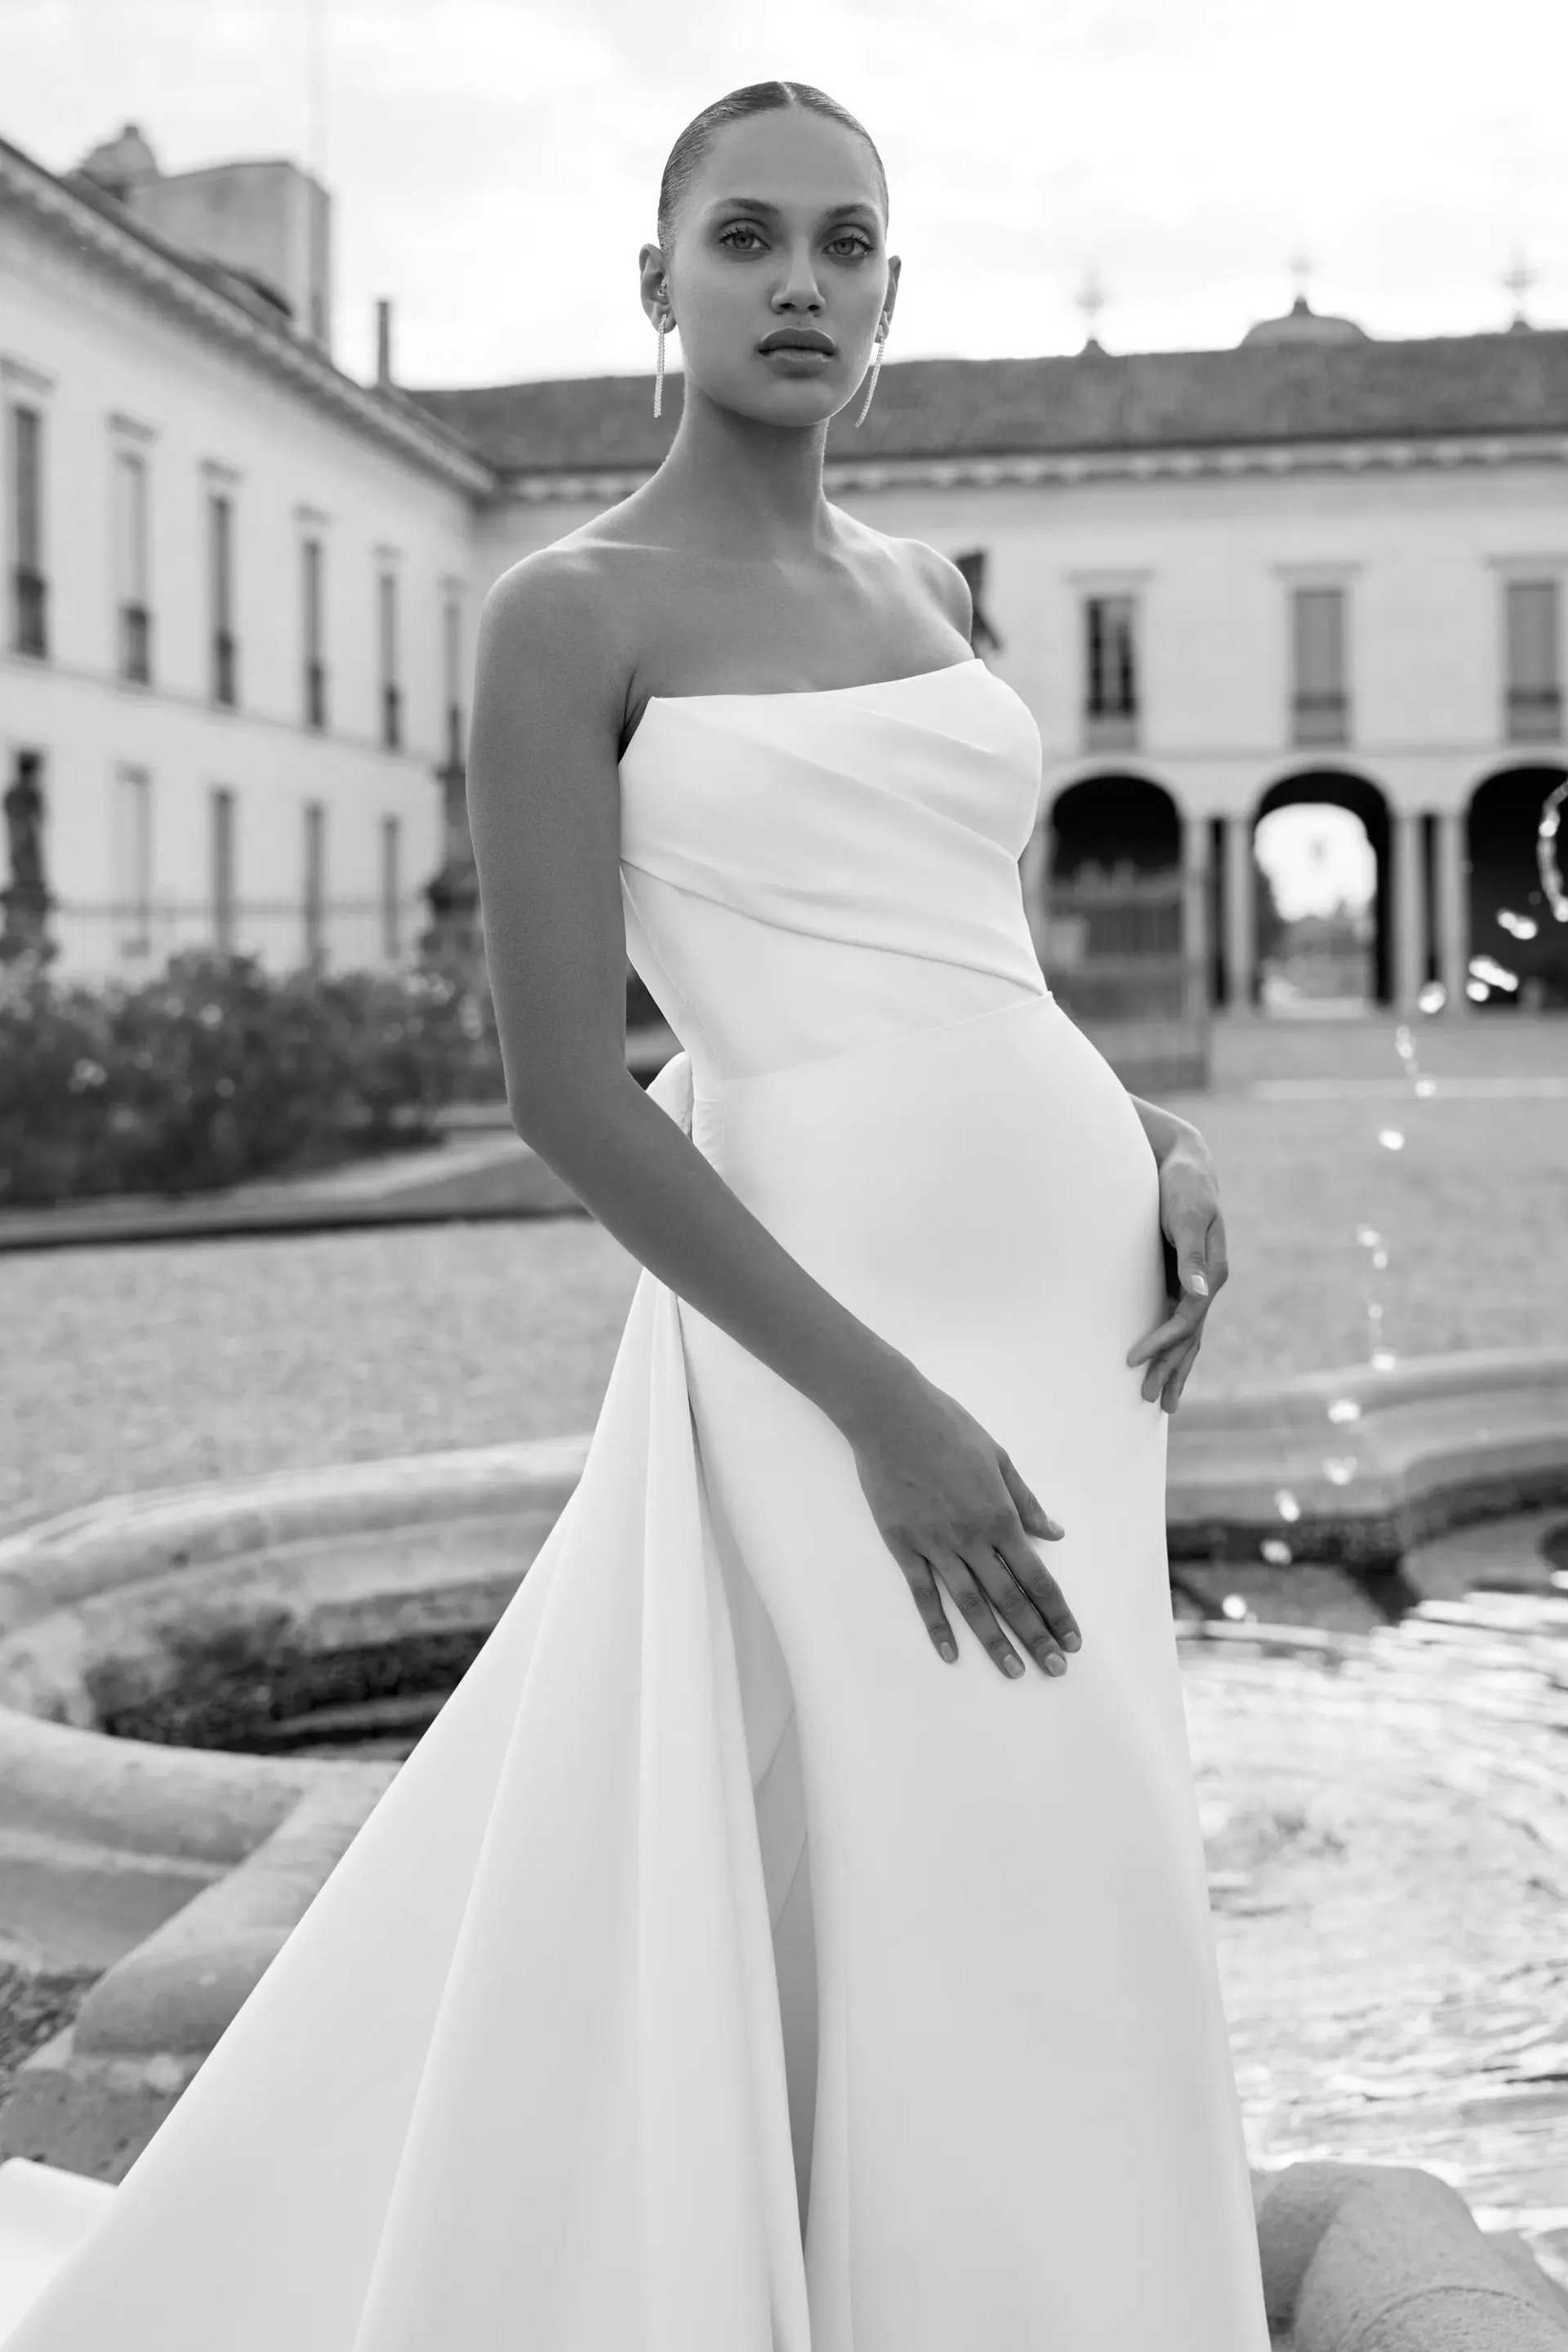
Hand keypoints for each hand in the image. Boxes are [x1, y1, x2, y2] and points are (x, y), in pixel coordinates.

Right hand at [844, 1365, 1080, 1678]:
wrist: (891, 1415)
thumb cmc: (948, 1428)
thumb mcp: (999, 1458)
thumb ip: (1027, 1502)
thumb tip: (1056, 1534)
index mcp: (1000, 1516)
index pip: (1037, 1576)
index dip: (1057, 1611)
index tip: (1072, 1640)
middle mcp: (972, 1537)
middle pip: (1010, 1598)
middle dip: (1036, 1637)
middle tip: (1055, 1671)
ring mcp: (935, 1544)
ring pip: (971, 1604)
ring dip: (995, 1641)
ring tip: (1013, 1672)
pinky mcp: (903, 1545)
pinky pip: (923, 1593)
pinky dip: (937, 1625)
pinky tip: (950, 1652)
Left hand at [1126, 1137, 1228, 1412]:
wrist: (1186, 1163)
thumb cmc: (1183, 1187)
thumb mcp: (1186, 1217)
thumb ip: (1190, 1256)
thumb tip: (1199, 1294)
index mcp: (1213, 1272)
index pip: (1187, 1321)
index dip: (1161, 1343)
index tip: (1132, 1361)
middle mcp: (1209, 1282)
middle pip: (1192, 1336)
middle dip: (1173, 1369)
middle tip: (1154, 1403)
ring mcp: (1198, 1281)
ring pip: (1189, 1333)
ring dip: (1176, 1365)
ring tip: (1165, 1399)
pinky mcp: (1184, 1276)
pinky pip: (1181, 1319)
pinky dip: (1174, 1343)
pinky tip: (1166, 1360)